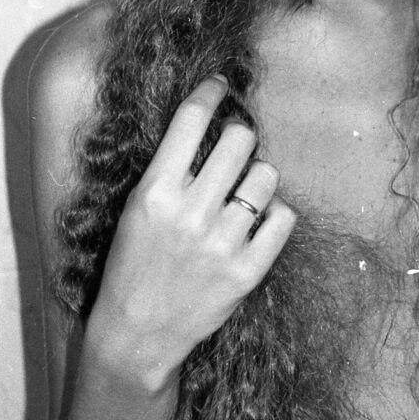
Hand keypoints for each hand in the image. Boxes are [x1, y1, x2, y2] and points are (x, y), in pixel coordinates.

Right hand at [87, 75, 294, 389]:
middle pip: (240, 139)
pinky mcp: (247, 270)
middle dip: (241, 137)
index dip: (211, 93)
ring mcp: (221, 243)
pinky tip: (257, 223)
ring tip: (244, 194)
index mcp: (154, 192)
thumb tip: (212, 124)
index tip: (221, 85)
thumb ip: (171, 170)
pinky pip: (284, 217)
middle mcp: (189, 213)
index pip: (190, 120)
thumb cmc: (134, 265)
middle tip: (236, 149)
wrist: (137, 334)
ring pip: (267, 175)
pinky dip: (275, 215)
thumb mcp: (136, 209)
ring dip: (259, 177)